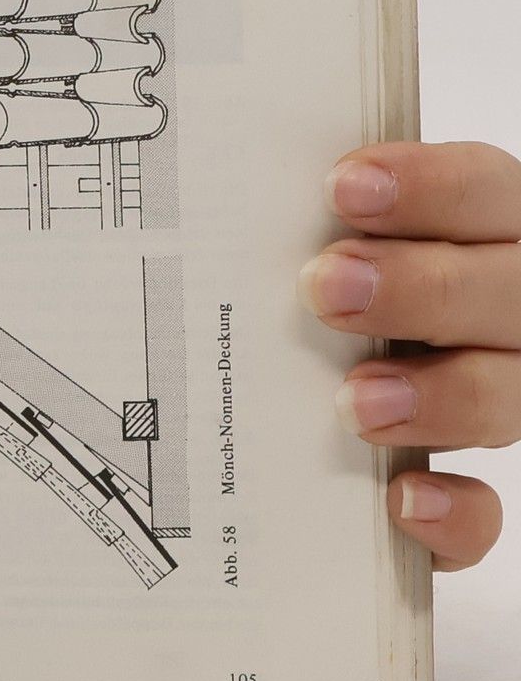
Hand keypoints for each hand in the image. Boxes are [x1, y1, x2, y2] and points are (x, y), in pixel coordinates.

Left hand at [301, 140, 519, 569]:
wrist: (296, 411)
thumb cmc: (300, 290)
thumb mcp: (304, 243)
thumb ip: (288, 220)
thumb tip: (192, 167)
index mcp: (476, 230)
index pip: (483, 189)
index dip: (429, 186)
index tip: (343, 188)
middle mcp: (502, 312)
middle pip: (506, 290)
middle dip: (420, 287)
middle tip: (325, 287)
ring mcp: (495, 397)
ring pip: (506, 396)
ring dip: (437, 396)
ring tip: (353, 401)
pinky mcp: (464, 493)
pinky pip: (483, 513)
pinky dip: (453, 512)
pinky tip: (401, 501)